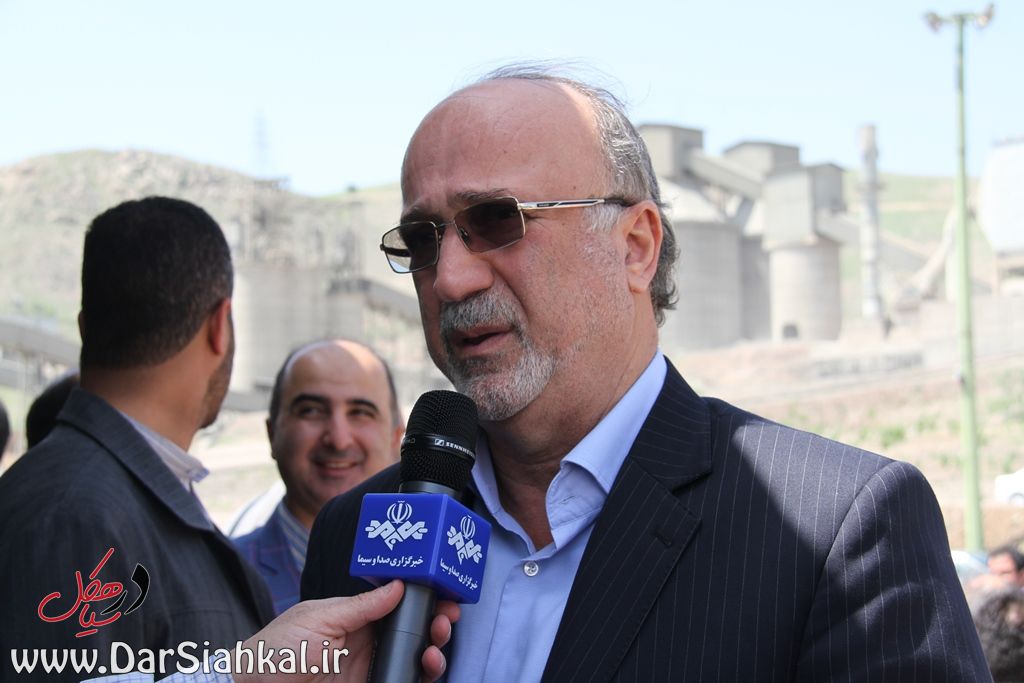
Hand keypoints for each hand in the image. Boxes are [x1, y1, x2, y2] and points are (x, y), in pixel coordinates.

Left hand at [233, 581, 458, 682]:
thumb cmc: (276, 649)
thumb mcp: (319, 618)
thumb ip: (361, 605)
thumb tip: (398, 585)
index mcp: (355, 616)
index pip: (398, 604)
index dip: (422, 598)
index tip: (442, 593)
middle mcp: (367, 642)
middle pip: (413, 631)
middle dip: (435, 622)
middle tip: (447, 618)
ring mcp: (369, 669)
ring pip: (414, 659)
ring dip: (434, 650)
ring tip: (436, 647)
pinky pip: (403, 681)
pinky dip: (421, 676)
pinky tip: (427, 667)